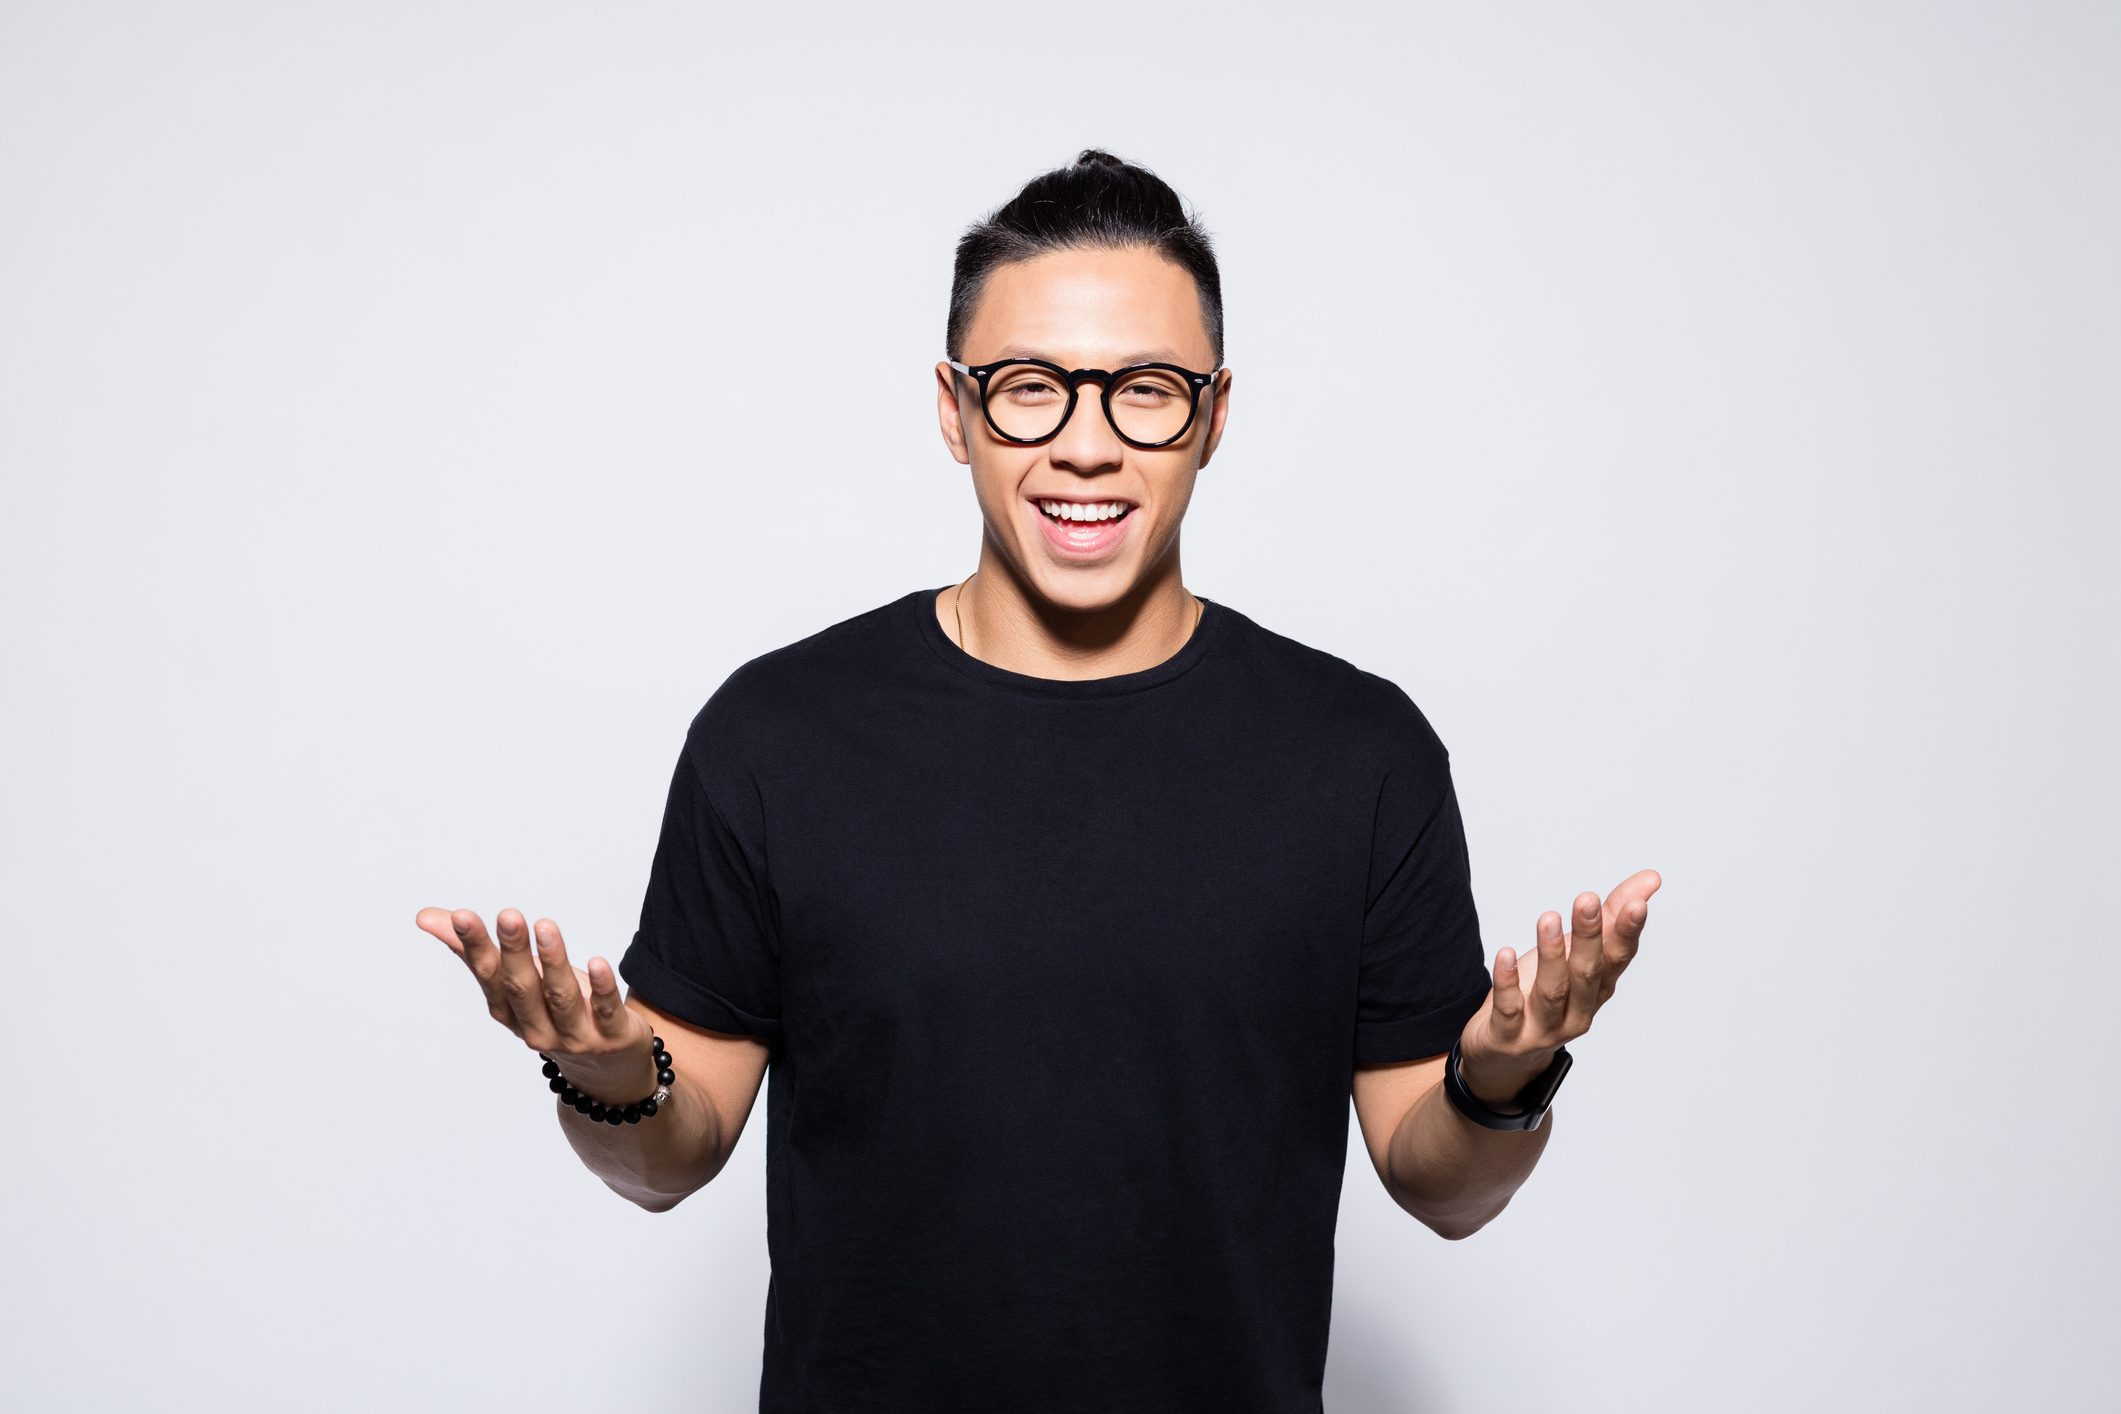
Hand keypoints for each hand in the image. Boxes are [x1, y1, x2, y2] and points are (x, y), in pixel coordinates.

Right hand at [413, 906, 657, 1105]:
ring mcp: (574, 1035)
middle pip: (521, 988)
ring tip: (546, 926)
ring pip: (560, 998)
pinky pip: (605, 1011)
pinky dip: (601, 988)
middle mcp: (536, 1027)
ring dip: (553, 963)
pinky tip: (598, 963)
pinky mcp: (612, 1036)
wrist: (607, 1068)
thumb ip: (475, 949)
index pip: (488, 976)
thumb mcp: (517, 981)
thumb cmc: (555, 1012)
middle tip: (508, 915)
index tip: (462, 916)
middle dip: (513, 952)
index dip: (475, 947)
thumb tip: (427, 916)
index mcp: (509, 1011)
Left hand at [1456, 869, 1661, 1105]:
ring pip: (1552, 992)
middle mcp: (1578, 1010)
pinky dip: (1508, 983)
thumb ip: (1611, 915)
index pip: (1618, 958)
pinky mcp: (1510, 1036)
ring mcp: (1545, 1028)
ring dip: (1551, 955)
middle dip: (1589, 936)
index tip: (1637, 903)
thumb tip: (1650, 879)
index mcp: (1598, 988)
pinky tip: (1504, 955)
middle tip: (1587, 899)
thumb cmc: (1546, 993)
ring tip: (1548, 918)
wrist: (1507, 1054)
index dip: (1627, 932)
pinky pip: (1510, 1009)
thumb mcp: (1577, 953)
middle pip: (1587, 973)